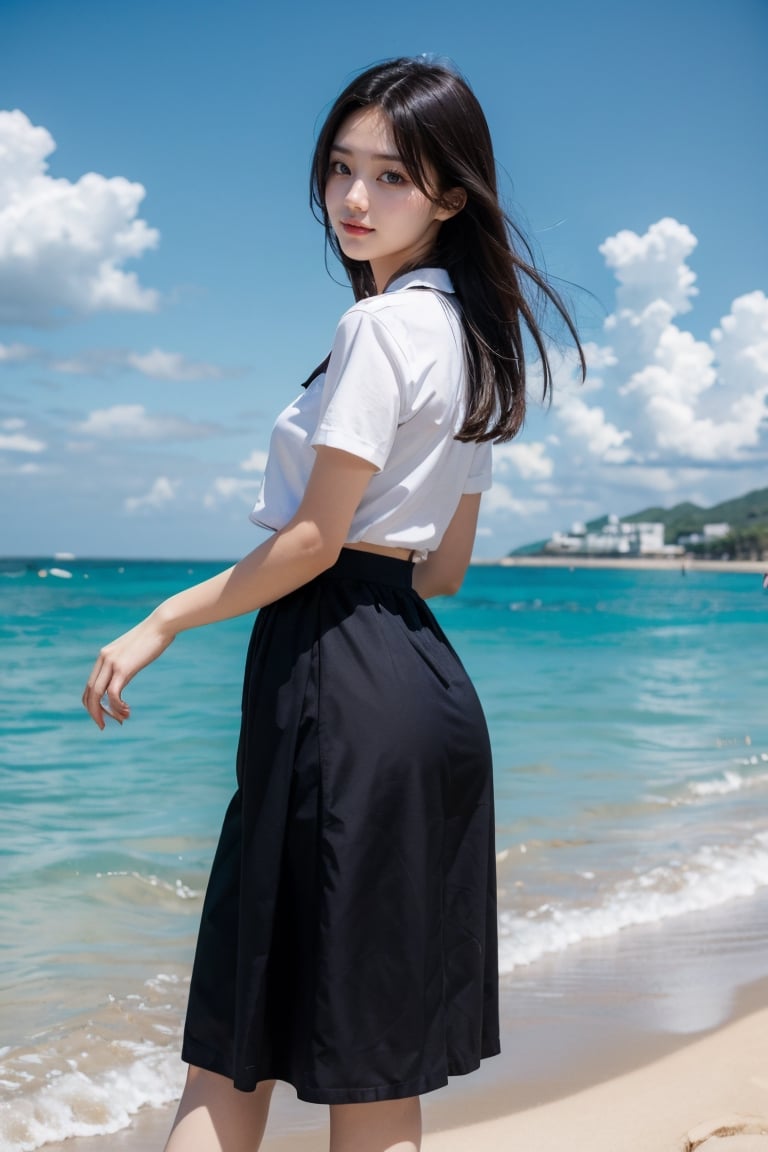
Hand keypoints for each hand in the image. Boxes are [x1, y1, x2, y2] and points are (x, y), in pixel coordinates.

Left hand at [82, 612, 174, 728]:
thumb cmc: (153, 637)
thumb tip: (128, 671)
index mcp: (104, 656)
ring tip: (120, 721)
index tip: (103, 715)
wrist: (161, 625)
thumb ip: (127, 661)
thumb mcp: (135, 650)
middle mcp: (103, 659)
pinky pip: (113, 694)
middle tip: (103, 726)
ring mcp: (112, 664)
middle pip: (90, 693)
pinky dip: (117, 706)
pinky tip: (127, 711)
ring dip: (105, 713)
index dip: (93, 704)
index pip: (90, 685)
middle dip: (95, 713)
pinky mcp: (123, 669)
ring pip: (97, 695)